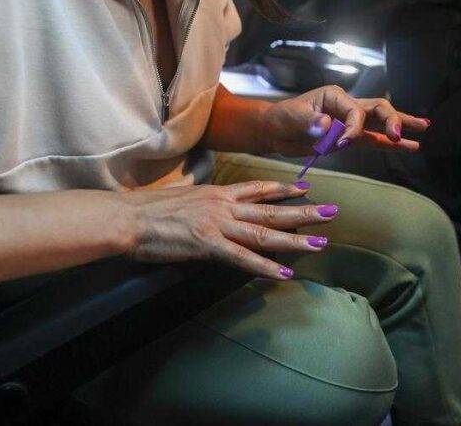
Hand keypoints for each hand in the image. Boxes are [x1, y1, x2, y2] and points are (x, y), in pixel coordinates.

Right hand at [120, 180, 335, 278]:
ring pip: (264, 232)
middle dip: (304, 212)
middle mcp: (224, 205)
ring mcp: (218, 225)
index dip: (283, 189)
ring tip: (320, 242)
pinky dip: (265, 267)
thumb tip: (214, 211)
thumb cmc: (148, 211)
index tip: (305, 187)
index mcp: (218, 194)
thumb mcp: (184, 199)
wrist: (128, 218)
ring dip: (295, 238)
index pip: (258, 189)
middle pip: (271, 210)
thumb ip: (206, 205)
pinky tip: (285, 273)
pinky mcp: (208, 245)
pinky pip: (243, 258)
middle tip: (332, 212)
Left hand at [259, 85, 430, 156]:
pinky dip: (391, 145)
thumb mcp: (292, 117)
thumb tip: (326, 124)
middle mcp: (348, 106)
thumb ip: (310, 121)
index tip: (341, 143)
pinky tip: (411, 146)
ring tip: (424, 128)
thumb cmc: (281, 117)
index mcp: (335, 96)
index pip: (357, 111)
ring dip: (402, 126)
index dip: (354, 128)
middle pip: (379, 109)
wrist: (274, 131)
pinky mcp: (350, 139)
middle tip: (397, 135)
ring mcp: (351, 123)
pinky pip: (374, 141)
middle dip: (391, 120)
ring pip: (382, 123)